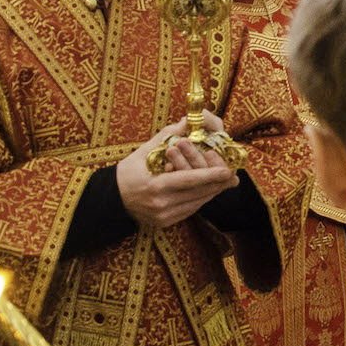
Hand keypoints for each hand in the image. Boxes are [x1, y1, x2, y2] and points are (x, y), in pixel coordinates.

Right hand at [116, 120, 239, 227]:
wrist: (111, 199)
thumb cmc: (128, 171)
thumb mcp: (144, 151)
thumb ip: (167, 137)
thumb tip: (187, 122)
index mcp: (155, 186)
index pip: (188, 180)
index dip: (210, 176)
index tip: (228, 171)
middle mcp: (161, 205)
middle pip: (197, 194)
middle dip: (217, 184)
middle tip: (234, 175)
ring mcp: (163, 217)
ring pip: (196, 204)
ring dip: (211, 192)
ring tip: (225, 182)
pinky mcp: (165, 223)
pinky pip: (190, 210)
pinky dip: (200, 199)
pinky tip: (208, 190)